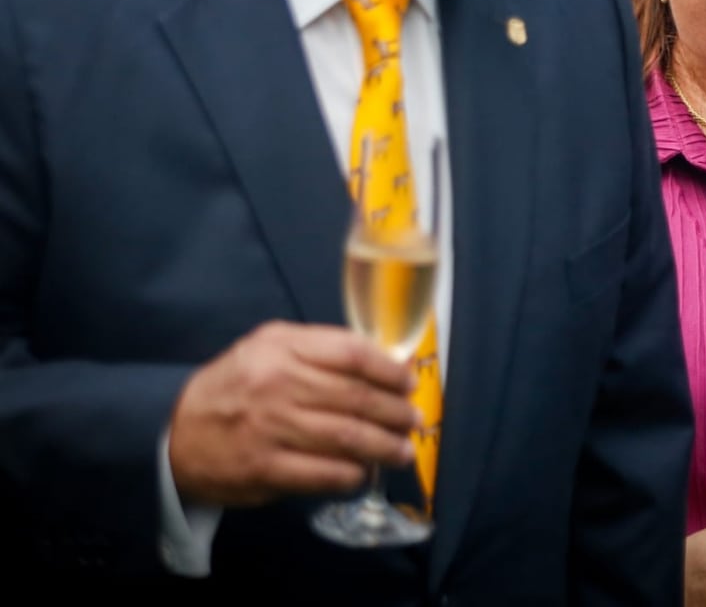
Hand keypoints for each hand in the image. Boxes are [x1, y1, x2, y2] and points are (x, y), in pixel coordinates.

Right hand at [168, 320, 419, 506]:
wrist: (176, 432)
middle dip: (395, 411)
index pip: (352, 354)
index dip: (388, 369)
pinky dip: (351, 475)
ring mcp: (272, 428)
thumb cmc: (235, 384)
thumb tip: (380, 362)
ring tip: (403, 450)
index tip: (408, 381)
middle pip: (355, 397)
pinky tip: (364, 472)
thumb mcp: (269, 346)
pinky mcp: (265, 468)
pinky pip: (323, 474)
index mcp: (283, 348)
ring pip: (346, 437)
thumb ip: (319, 348)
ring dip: (384, 446)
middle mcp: (279, 384)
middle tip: (413, 420)